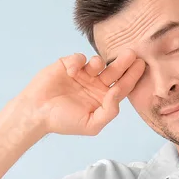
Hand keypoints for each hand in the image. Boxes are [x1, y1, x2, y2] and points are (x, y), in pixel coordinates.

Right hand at [20, 48, 145, 136]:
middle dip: (124, 62)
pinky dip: (78, 61)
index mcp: (104, 98)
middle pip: (115, 71)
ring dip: (98, 63)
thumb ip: (109, 111)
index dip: (133, 76)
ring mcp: (83, 74)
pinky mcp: (68, 65)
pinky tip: (71, 71)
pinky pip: (79, 57)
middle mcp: (96, 85)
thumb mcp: (91, 124)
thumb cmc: (63, 121)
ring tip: (93, 68)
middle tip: (132, 54)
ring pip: (98, 62)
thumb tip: (117, 92)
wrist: (36, 112)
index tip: (142, 65)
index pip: (123, 86)